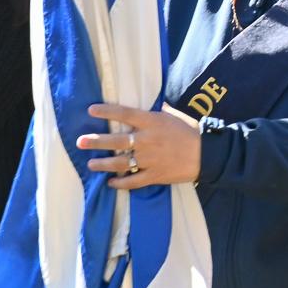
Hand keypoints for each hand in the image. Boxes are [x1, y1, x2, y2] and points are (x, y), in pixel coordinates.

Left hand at [79, 102, 201, 188]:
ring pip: (120, 162)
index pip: (125, 114)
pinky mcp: (154, 175)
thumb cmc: (191, 131)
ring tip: (91, 163)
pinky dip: (120, 183)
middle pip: (116, 140)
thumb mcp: (175, 115)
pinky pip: (133, 181)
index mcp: (152, 122)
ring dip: (103, 163)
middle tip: (80, 142)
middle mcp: (147, 140)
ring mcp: (149, 159)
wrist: (207, 154)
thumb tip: (151, 104)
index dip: (107, 111)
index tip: (91, 110)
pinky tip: (111, 182)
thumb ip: (159, 111)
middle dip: (96, 141)